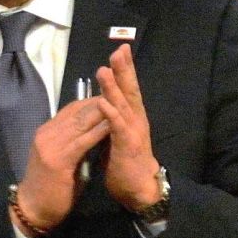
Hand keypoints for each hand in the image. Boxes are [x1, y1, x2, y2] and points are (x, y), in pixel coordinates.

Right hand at [13, 97, 110, 234]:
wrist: (34, 210)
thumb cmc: (50, 189)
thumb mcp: (61, 160)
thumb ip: (73, 145)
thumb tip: (92, 134)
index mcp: (46, 133)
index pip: (71, 109)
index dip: (92, 101)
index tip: (112, 95)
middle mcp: (46, 134)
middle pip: (77, 111)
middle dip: (101, 101)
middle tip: (122, 92)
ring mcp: (50, 145)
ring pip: (81, 122)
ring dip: (103, 111)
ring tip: (122, 102)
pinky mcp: (58, 159)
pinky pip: (83, 140)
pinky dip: (99, 131)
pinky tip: (113, 125)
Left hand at [95, 45, 161, 211]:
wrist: (137, 188)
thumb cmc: (124, 161)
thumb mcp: (115, 135)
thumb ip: (110, 118)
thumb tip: (100, 102)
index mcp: (131, 116)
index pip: (127, 89)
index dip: (124, 70)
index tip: (120, 50)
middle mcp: (135, 120)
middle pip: (129, 90)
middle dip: (124, 70)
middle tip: (120, 49)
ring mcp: (132, 131)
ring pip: (123, 105)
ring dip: (113, 87)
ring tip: (104, 69)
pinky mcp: (127, 145)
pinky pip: (118, 127)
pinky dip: (111, 114)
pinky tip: (104, 103)